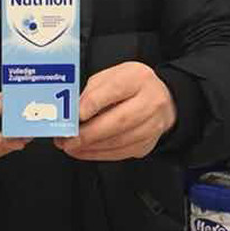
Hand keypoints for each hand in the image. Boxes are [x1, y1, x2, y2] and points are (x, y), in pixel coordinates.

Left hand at [55, 62, 175, 160]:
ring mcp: (152, 125)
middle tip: (68, 139)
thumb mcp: (111, 76)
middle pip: (119, 120)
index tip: (75, 115)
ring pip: (119, 141)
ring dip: (91, 147)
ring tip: (71, 146)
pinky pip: (121, 153)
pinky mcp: (147, 144)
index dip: (93, 104)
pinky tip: (85, 151)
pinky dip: (99, 154)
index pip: (115, 89)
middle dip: (89, 133)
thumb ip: (92, 91)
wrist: (161, 99)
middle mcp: (150, 101)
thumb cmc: (131, 86)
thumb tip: (73, 111)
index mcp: (138, 78)